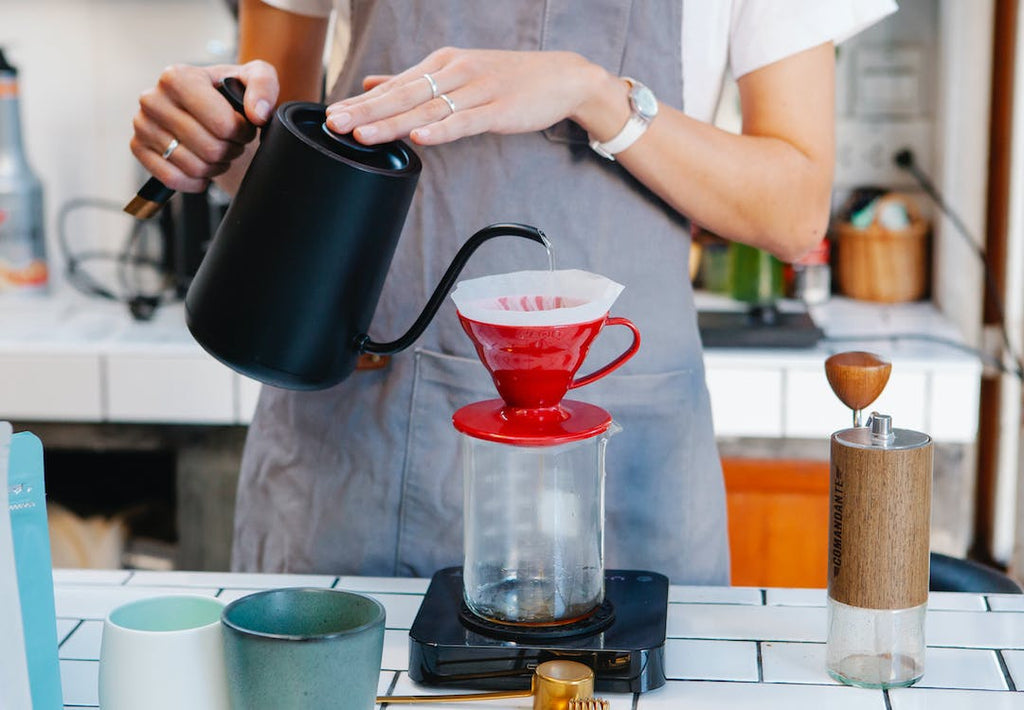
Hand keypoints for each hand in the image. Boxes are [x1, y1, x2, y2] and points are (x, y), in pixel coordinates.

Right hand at [129, 60, 278, 191]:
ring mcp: (142, 125)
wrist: (209, 112)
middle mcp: (153, 98)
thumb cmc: (230, 95)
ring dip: (215, 166)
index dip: (241, 132)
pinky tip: (203, 167)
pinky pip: (173, 180)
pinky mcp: (138, 148)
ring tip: (218, 151)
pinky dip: (195, 180)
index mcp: (177, 77)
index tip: (243, 126)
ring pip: (194, 167)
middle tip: (232, 141)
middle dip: (230, 150)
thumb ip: (263, 85)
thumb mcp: (255, 78)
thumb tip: (257, 113)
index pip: (222, 123)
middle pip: (210, 148)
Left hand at [324, 47, 622, 145]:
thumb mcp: (457, 73)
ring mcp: (476, 90)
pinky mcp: (498, 109)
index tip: (332, 116)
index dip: (362, 103)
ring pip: (428, 109)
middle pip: (403, 96)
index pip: (395, 86)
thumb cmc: (507, 79)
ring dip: (393, 123)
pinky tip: (420, 137)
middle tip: (336, 126)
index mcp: (441, 65)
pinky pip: (465, 121)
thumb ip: (415, 81)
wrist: (560, 77)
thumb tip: (372, 84)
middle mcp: (454, 73)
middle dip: (366, 112)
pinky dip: (441, 130)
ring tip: (363, 136)